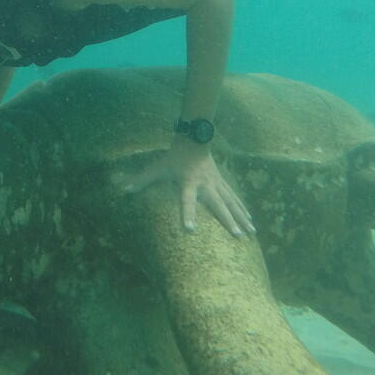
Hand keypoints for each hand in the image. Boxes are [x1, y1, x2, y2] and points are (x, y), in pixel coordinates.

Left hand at [118, 138, 255, 235]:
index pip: (187, 200)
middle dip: (228, 220)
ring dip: (241, 218)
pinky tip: (251, 222)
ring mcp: (217, 184)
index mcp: (188, 182)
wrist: (194, 138)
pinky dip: (243, 210)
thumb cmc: (173, 157)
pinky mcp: (222, 183)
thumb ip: (141, 179)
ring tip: (251, 234)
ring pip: (231, 203)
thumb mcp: (157, 167)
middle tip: (237, 236)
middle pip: (218, 204)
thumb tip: (123, 190)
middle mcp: (206, 184)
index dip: (188, 214)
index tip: (190, 229)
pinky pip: (235, 199)